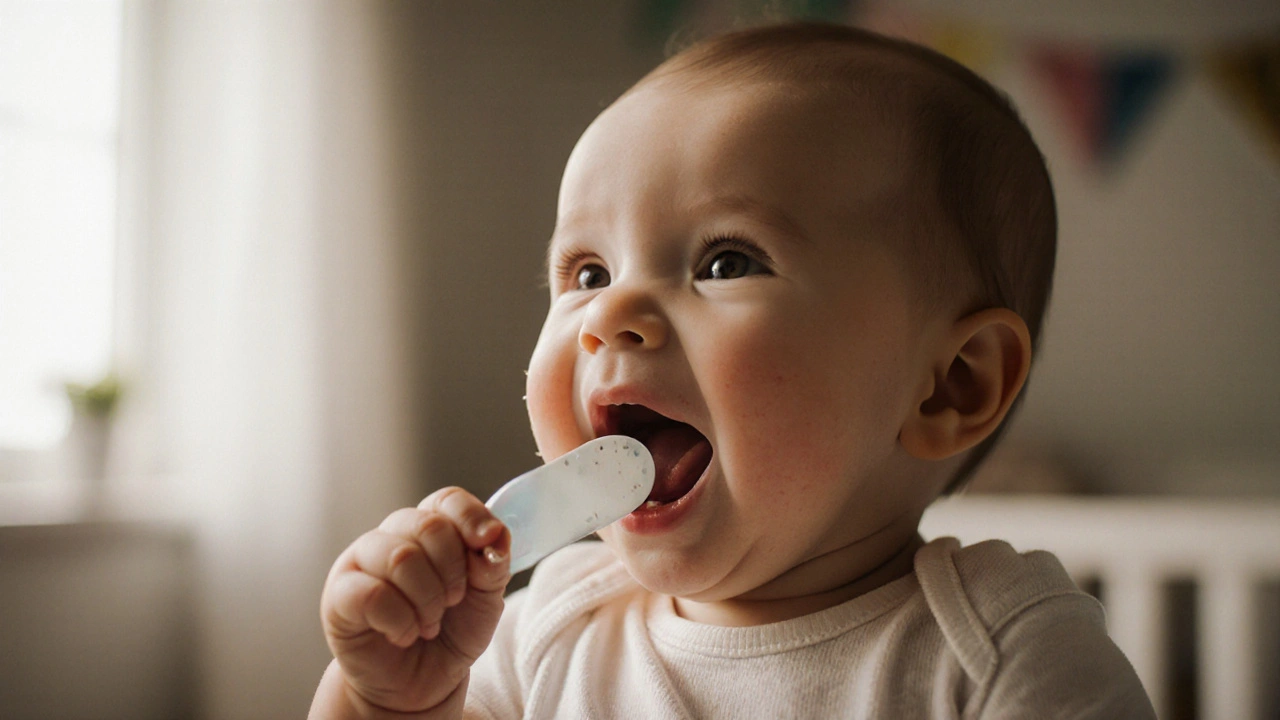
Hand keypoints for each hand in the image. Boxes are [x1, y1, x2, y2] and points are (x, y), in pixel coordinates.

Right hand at [318, 487, 510, 716]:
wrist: (420, 684)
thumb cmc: (451, 633)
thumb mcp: (487, 600)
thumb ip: (493, 565)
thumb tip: (496, 536)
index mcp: (430, 529)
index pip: (447, 500)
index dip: (471, 517)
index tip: (487, 542)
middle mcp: (393, 536)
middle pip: (428, 525)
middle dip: (453, 572)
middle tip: (452, 602)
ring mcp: (361, 561)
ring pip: (401, 557)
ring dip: (428, 601)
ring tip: (428, 624)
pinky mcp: (339, 594)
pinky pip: (373, 594)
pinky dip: (401, 621)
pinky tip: (404, 634)